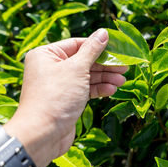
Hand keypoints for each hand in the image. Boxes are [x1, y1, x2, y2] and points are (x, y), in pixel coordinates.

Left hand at [4, 29, 126, 166]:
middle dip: (105, 65)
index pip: (77, 44)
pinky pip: (85, 89)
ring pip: (87, 76)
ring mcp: (59, 84)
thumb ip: (92, 50)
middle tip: (125, 68)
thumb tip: (104, 32)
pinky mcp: (67, 100)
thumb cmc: (56, 96)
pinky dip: (98, 89)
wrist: (42, 134)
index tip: (118, 49)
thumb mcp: (77, 68)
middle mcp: (51, 67)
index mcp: (47, 54)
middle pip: (84, 60)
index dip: (98, 46)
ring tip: (122, 81)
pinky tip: (112, 90)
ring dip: (105, 78)